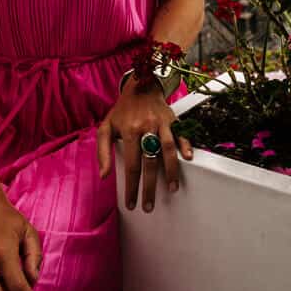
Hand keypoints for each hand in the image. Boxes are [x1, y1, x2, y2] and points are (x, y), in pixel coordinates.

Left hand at [97, 80, 192, 212]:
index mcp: (129, 131)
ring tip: (172, 188)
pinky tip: (188, 158)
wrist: (141, 85)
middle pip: (150, 162)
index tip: (132, 203)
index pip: (131, 165)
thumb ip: (103, 151)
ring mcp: (161, 123)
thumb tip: (104, 175)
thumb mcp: (106, 127)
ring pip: (168, 149)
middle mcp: (146, 127)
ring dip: (171, 170)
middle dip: (150, 187)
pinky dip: (186, 145)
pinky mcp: (173, 119)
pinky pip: (181, 134)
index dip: (131, 187)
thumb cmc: (122, 110)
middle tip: (149, 205)